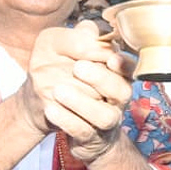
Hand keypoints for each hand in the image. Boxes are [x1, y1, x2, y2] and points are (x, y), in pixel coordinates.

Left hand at [19, 20, 131, 161]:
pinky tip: (51, 108)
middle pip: (121, 90)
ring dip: (82, 102)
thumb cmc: (57, 70)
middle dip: (101, 78)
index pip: (128, 66)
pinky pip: (82, 131)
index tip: (110, 57)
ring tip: (59, 90)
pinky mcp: (88, 137)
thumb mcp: (58, 46)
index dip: (122, 63)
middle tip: (78, 68)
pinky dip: (67, 120)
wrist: (42, 106)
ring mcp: (103, 118)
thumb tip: (89, 33)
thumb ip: (75, 36)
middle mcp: (115, 95)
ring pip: (105, 116)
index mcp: (113, 70)